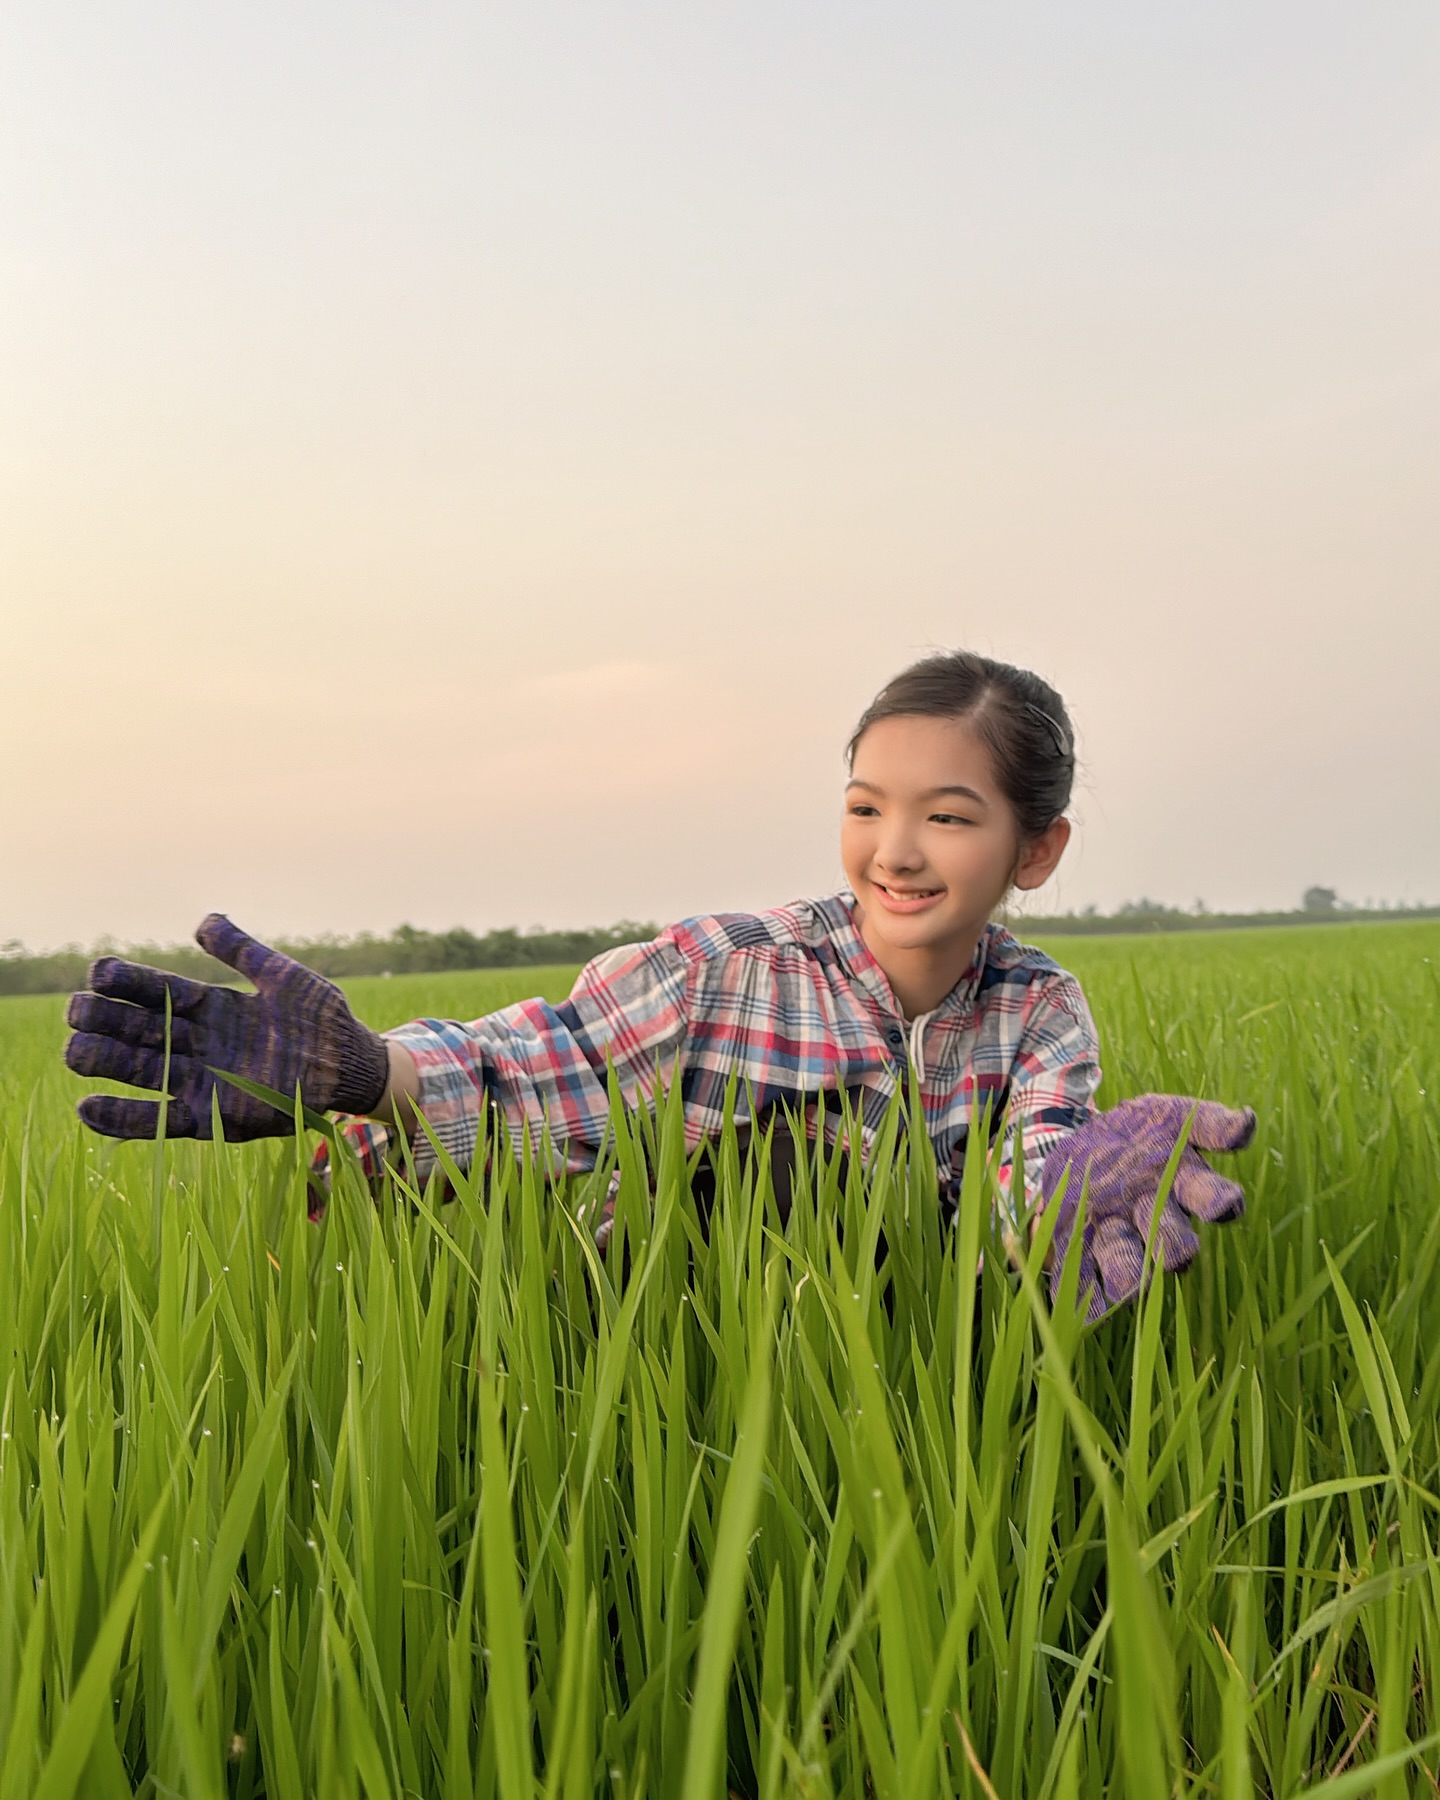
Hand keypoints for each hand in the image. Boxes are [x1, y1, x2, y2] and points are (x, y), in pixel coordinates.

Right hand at [65, 914, 390, 1140]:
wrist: (350, 1064)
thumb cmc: (319, 1017)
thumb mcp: (282, 976)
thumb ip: (243, 950)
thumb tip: (202, 921)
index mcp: (211, 1007)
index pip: (158, 991)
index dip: (128, 982)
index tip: (99, 971)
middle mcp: (198, 1043)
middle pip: (139, 1030)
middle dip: (105, 1021)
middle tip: (76, 1010)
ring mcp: (202, 1080)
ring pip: (141, 1070)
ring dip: (105, 1062)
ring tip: (73, 1050)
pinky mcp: (211, 1117)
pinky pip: (158, 1120)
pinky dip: (122, 1118)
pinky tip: (87, 1108)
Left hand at [1043, 1095, 1255, 1321]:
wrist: (1082, 1136)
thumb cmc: (1141, 1130)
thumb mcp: (1171, 1114)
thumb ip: (1210, 1122)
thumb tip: (1246, 1125)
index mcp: (1184, 1188)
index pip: (1212, 1200)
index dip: (1219, 1204)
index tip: (1223, 1205)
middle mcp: (1156, 1220)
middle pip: (1173, 1241)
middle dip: (1174, 1246)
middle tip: (1176, 1252)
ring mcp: (1116, 1234)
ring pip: (1129, 1265)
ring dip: (1129, 1274)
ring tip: (1130, 1286)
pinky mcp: (1075, 1244)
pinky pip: (1080, 1277)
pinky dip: (1082, 1296)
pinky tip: (1073, 1300)